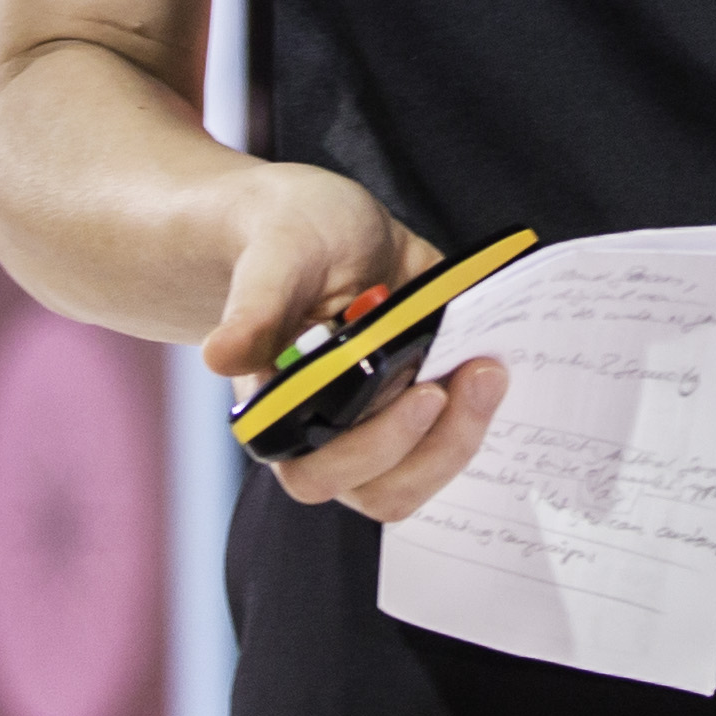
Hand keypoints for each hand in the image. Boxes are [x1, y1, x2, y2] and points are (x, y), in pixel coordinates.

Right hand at [197, 172, 490, 521]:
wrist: (313, 226)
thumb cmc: (283, 240)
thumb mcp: (274, 254)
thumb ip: (255, 306)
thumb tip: (222, 357)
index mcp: (276, 412)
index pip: (316, 473)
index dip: (375, 449)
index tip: (426, 394)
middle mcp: (325, 435)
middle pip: (383, 490)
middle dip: (439, 445)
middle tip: (478, 373)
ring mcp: (375, 429)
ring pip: (421, 477)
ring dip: (464, 434)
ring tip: (489, 368)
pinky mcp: (416, 411)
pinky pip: (450, 442)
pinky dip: (479, 415)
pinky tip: (493, 362)